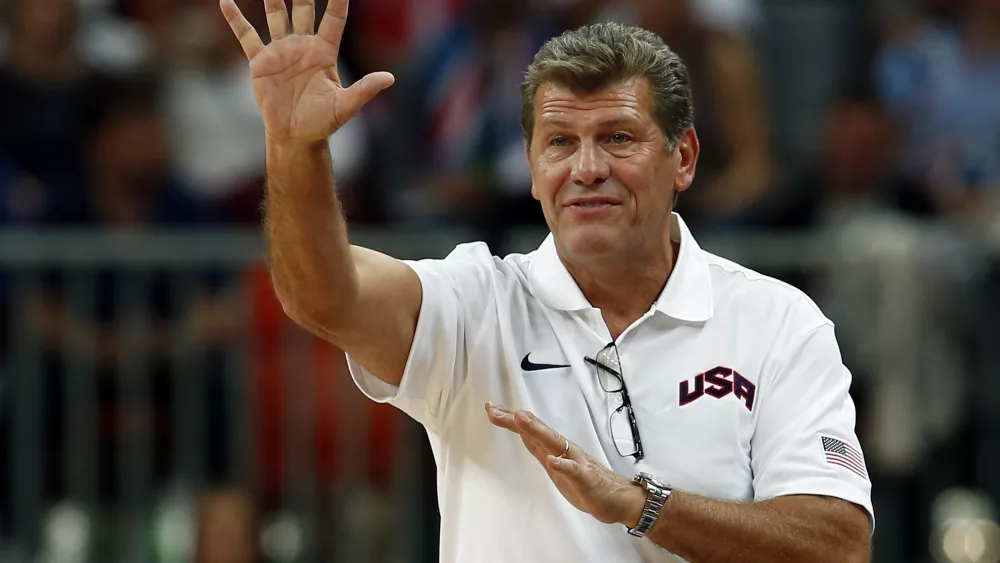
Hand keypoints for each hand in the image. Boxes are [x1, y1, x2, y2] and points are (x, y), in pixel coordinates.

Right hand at [220, 0, 393, 145]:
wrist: (295, 136)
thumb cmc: (323, 122)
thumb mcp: (345, 106)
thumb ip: (364, 89)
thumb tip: (389, 78)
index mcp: (325, 52)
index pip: (334, 18)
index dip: (338, 0)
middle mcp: (303, 45)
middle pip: (303, 7)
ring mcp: (281, 50)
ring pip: (276, 14)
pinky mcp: (260, 62)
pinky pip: (247, 35)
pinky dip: (235, 19)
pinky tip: (225, 1)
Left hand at [485, 402, 644, 525]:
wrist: (617, 499)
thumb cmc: (586, 481)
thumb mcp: (555, 463)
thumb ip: (539, 448)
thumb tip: (521, 432)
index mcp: (555, 448)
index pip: (529, 429)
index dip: (509, 419)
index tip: (490, 408)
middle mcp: (564, 450)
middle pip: (537, 430)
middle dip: (515, 419)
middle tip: (493, 409)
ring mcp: (576, 462)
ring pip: (554, 443)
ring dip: (537, 431)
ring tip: (520, 420)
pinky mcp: (586, 479)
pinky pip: (574, 471)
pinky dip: (563, 465)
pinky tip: (552, 461)